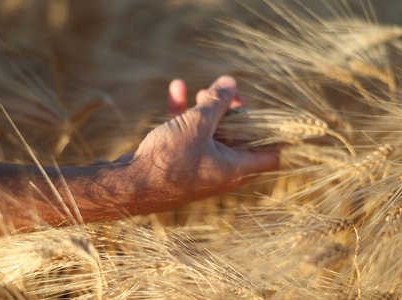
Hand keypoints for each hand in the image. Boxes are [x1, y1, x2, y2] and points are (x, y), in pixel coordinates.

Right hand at [132, 76, 278, 207]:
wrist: (130, 186)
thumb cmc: (170, 159)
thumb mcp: (197, 123)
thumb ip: (217, 101)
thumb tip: (231, 82)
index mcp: (236, 168)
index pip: (270, 155)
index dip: (272, 133)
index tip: (264, 113)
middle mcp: (221, 172)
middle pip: (239, 139)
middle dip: (232, 113)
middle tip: (225, 93)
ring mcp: (200, 169)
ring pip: (211, 136)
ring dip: (207, 112)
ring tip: (200, 90)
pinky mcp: (180, 166)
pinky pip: (189, 140)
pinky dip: (185, 118)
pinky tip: (176, 91)